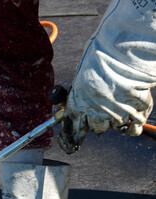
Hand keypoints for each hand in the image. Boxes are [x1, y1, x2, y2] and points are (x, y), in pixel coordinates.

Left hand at [58, 0, 155, 153]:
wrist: (124, 47)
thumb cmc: (101, 54)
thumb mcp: (82, 74)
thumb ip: (81, 92)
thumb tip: (80, 100)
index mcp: (78, 104)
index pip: (70, 131)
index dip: (68, 141)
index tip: (70, 145)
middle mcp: (96, 112)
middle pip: (97, 129)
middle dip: (99, 121)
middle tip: (104, 107)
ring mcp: (117, 112)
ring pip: (115, 126)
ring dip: (117, 119)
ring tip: (121, 102)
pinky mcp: (136, 109)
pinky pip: (135, 127)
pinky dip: (134, 128)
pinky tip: (132, 124)